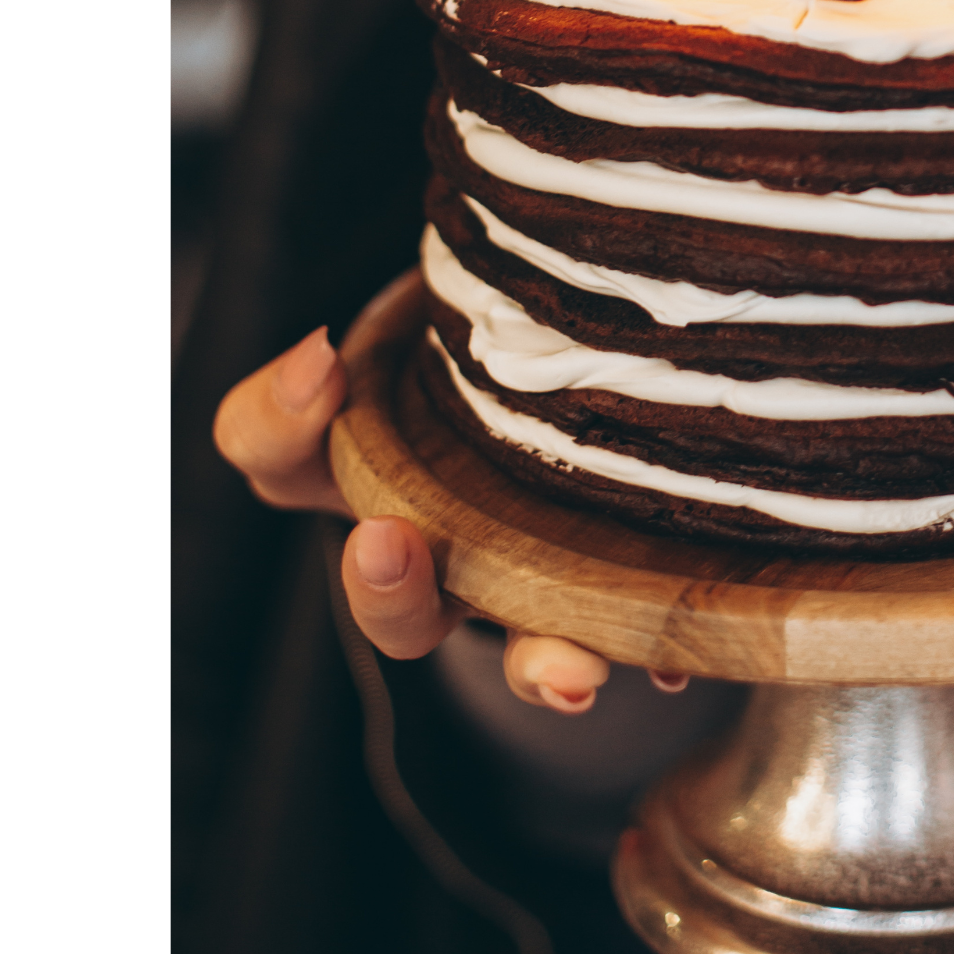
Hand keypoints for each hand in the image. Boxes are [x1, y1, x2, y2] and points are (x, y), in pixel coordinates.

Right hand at [214, 328, 688, 711]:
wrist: (624, 316)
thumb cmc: (529, 299)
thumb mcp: (467, 278)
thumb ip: (437, 282)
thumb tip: (330, 348)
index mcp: (378, 452)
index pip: (280, 450)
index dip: (282, 418)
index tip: (323, 363)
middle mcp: (448, 531)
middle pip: (392, 603)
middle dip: (387, 591)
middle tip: (390, 542)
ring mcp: (538, 567)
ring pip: (521, 645)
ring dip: (541, 666)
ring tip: (569, 675)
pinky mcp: (624, 579)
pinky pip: (635, 635)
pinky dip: (653, 653)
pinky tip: (673, 659)